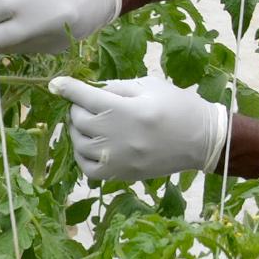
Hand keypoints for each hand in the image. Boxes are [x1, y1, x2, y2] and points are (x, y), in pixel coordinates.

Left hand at [48, 74, 230, 183]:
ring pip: (79, 143)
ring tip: (92, 124)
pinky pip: (88, 168)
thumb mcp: (150, 86)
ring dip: (80, 131)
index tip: (55, 84)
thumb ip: (117, 87)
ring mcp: (118, 158)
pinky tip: (92, 146)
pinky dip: (83, 155)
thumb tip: (90, 91)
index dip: (66, 87)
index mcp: (125, 109)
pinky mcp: (121, 174)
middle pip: (78, 119)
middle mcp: (117, 135)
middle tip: (90, 104)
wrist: (202, 140)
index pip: (83, 96)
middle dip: (79, 108)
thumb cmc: (178, 107)